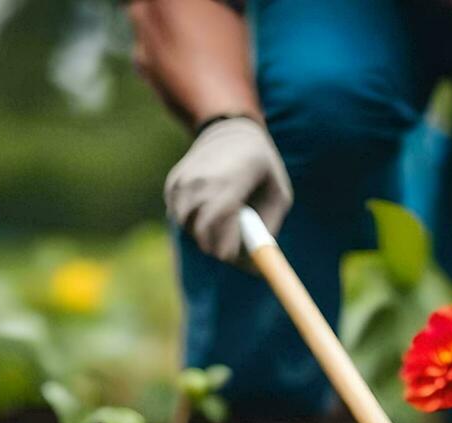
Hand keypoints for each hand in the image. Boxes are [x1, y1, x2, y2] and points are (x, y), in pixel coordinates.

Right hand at [164, 116, 292, 262]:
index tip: (238, 256)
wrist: (230, 131)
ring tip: (224, 220)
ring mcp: (184, 181)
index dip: (227, 248)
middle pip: (202, 232)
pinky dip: (194, 221)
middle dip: (218, 247)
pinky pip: (179, 217)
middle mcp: (202, 179)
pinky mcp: (172, 184)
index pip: (219, 223)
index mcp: (232, 179)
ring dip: (205, 234)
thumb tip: (258, 263)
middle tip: (232, 246)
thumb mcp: (278, 194)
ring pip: (188, 227)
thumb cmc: (262, 167)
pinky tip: (209, 206)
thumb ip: (269, 228)